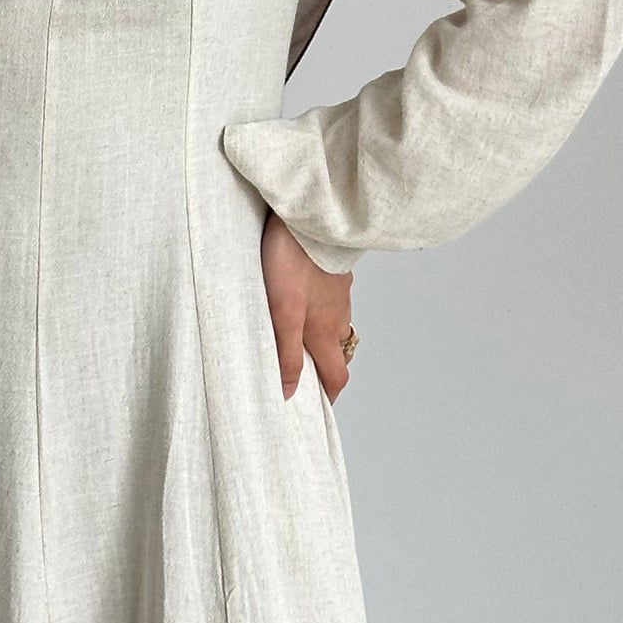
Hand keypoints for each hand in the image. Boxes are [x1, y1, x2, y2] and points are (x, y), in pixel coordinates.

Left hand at [261, 209, 355, 402]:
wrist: (309, 215)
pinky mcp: (333, 271)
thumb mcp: (283, 313)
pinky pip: (331, 299)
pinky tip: (302, 297)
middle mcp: (338, 315)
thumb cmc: (292, 262)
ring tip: (297, 338)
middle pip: (337, 352)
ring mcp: (339, 292)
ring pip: (334, 324)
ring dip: (321, 337)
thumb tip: (289, 392)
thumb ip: (286, 353)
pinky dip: (320, 309)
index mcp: (325, 331)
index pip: (336, 375)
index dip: (329, 396)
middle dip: (324, 368)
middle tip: (303, 374)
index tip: (318, 406)